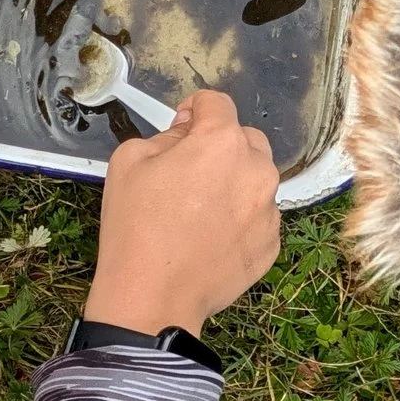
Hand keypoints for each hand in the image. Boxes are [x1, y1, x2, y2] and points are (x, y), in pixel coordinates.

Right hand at [83, 89, 280, 337]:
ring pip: (255, 180)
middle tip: (188, 171)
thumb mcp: (129, 162)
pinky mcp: (271, 244)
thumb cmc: (136, 228)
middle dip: (219, 146)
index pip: (217, 103)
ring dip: (232, 183)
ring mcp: (269, 210)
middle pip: (245, 139)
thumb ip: (163, 136)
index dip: (194, 108)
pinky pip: (258, 217)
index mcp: (222, 142)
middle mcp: (257, 171)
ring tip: (199, 211)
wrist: (154, 297)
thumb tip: (184, 136)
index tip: (182, 126)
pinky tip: (209, 238)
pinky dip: (239, 219)